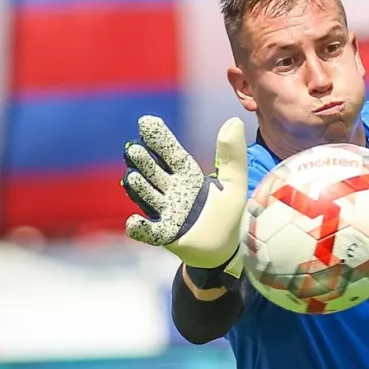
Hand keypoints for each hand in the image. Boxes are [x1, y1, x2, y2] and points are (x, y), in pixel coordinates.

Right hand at [121, 115, 247, 269]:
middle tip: (135, 150)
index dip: (160, 139)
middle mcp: (172, 191)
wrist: (227, 248)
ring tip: (134, 177)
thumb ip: (233, 156)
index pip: (171, 154)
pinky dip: (139, 228)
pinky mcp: (165, 235)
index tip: (147, 122)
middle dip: (144, 162)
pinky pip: (149, 231)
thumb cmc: (228, 213)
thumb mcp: (235, 183)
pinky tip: (133, 222)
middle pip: (154, 173)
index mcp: (188, 176)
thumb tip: (234, 120)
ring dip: (140, 189)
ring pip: (148, 197)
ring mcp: (166, 212)